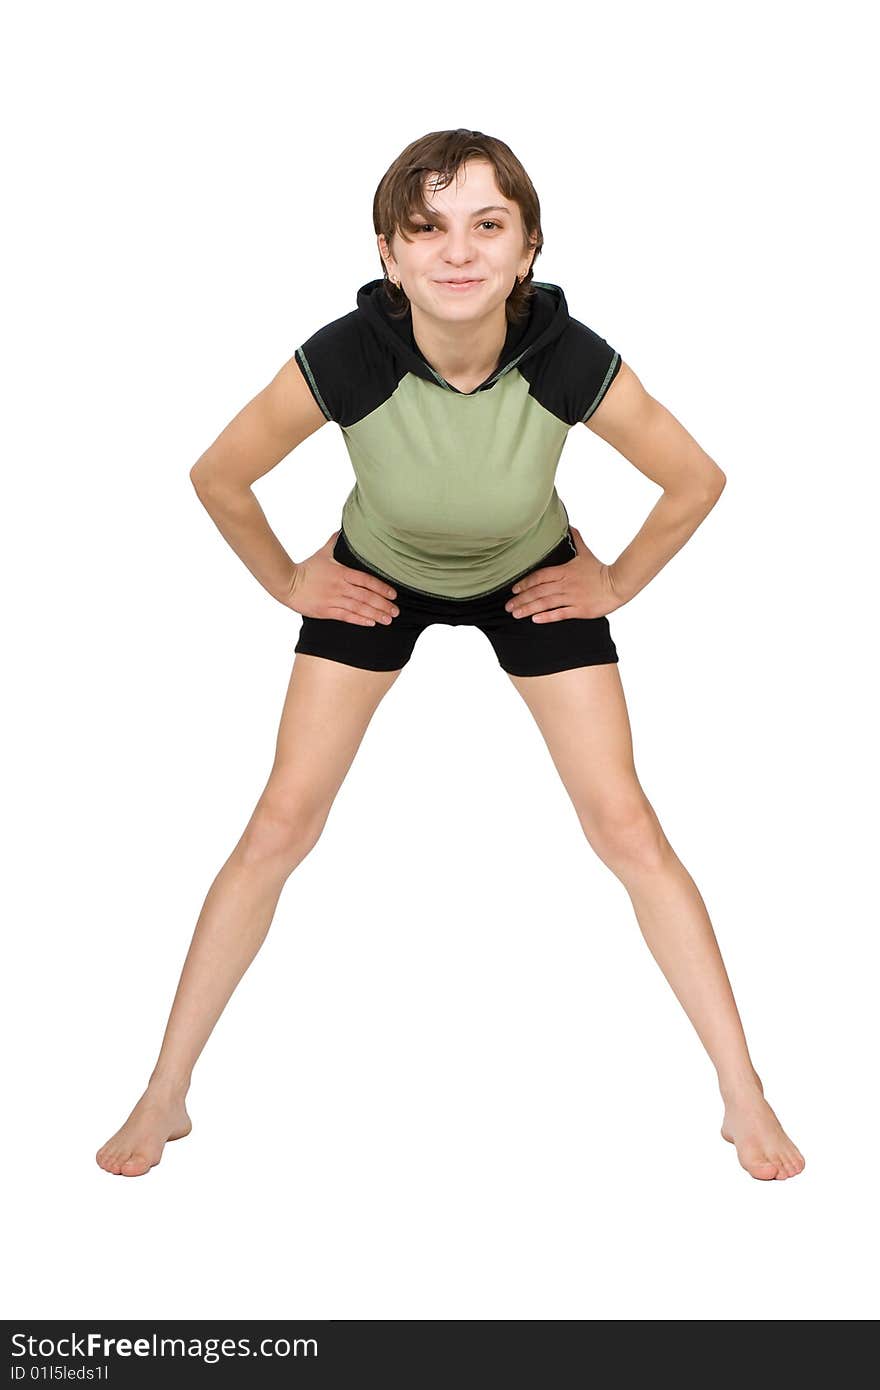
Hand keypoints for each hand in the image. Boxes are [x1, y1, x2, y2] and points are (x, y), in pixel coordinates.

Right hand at [282, 531, 399, 626]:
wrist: (287, 583)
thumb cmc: (307, 568)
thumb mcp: (323, 553)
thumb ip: (335, 543)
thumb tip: (343, 530)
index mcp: (342, 572)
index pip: (367, 580)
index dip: (382, 587)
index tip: (394, 594)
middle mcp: (340, 587)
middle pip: (366, 596)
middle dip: (383, 604)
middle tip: (396, 611)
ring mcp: (333, 600)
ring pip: (359, 608)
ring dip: (375, 614)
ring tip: (388, 619)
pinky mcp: (326, 611)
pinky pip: (346, 617)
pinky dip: (360, 620)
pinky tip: (371, 623)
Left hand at [504, 526, 622, 621]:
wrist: (617, 584)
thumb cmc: (600, 570)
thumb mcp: (585, 553)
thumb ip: (576, 541)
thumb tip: (570, 525)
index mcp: (564, 571)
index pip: (539, 576)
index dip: (525, 583)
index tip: (514, 589)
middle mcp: (565, 585)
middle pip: (538, 591)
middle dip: (521, 599)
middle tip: (508, 606)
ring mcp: (572, 598)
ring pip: (546, 603)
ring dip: (529, 609)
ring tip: (516, 614)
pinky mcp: (580, 610)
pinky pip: (560, 614)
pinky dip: (547, 617)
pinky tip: (535, 619)